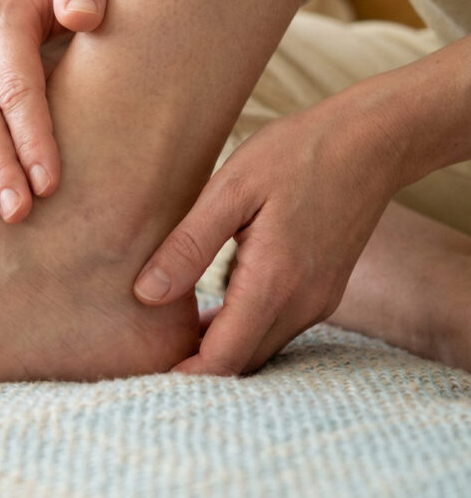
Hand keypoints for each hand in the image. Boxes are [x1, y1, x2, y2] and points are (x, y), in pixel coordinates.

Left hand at [132, 105, 399, 374]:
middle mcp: (301, 304)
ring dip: (218, 350)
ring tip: (168, 335)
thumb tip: (145, 295)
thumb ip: (188, 246)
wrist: (371, 141)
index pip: (223, 358)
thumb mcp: (229, 190)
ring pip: (259, 349)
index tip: (144, 367)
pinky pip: (275, 328)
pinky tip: (208, 314)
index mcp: (274, 283)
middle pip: (241, 363)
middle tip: (147, 353)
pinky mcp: (322, 292)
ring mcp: (317, 301)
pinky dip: (240, 331)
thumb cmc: (295, 154)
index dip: (182, 375)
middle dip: (196, 369)